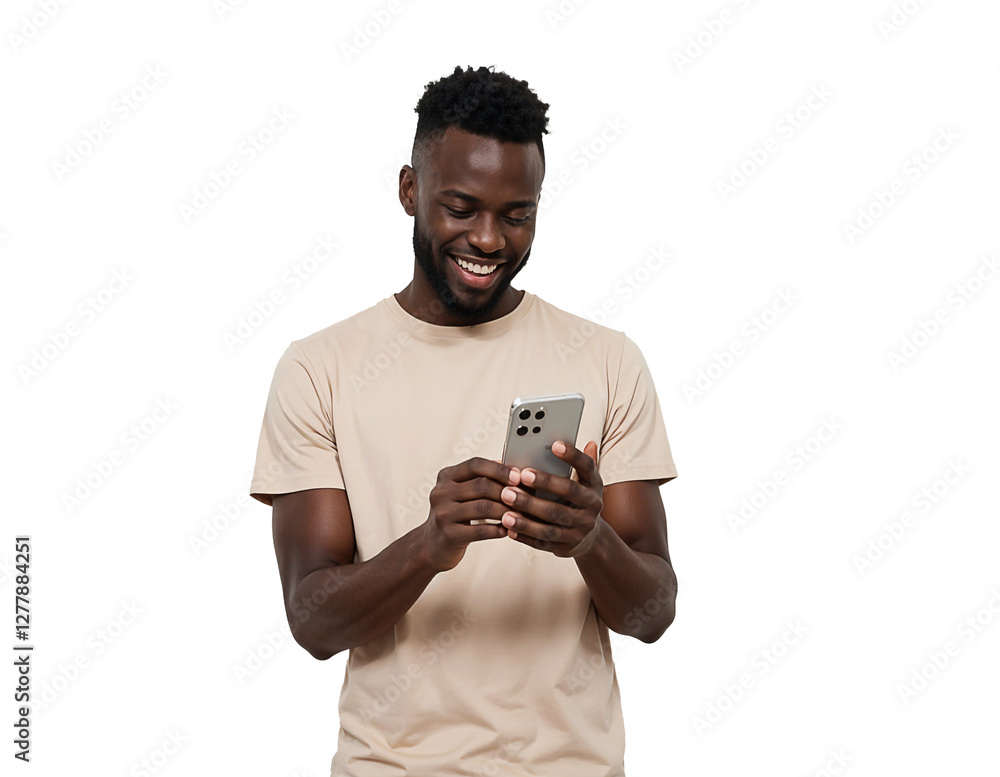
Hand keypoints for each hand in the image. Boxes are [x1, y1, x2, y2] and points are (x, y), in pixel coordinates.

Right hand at [419, 457, 520, 571]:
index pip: (475, 465)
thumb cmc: (456, 515)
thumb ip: (483, 479)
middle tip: (526, 498)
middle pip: (481, 485)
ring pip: (483, 507)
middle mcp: (441, 492)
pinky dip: (498, 529)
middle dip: (507, 491)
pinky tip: (508, 530)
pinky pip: (481, 531)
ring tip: (521, 515)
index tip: (519, 475)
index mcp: (446, 476)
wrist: (432, 545)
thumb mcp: (462, 493)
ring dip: (506, 511)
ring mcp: (443, 514)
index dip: (499, 469)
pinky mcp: (449, 535)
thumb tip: (517, 470)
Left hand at [498, 440, 603, 557]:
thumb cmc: (577, 500)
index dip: (573, 455)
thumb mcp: (583, 481)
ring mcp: (580, 529)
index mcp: (594, 486)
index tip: (555, 444)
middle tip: (519, 476)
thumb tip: (589, 441)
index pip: (587, 467)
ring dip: (527, 512)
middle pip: (567, 493)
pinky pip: (543, 542)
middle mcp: (591, 507)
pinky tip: (508, 526)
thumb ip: (580, 463)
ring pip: (552, 521)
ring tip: (506, 502)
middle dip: (543, 484)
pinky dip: (525, 534)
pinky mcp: (566, 546)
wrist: (589, 537)